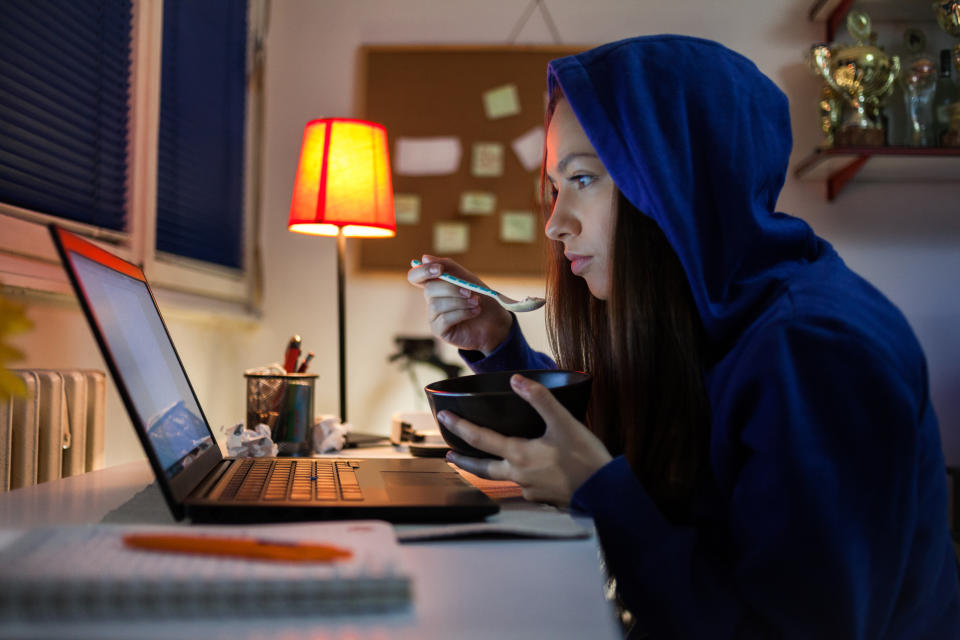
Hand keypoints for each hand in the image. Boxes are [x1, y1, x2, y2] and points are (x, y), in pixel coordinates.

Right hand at [407, 255, 511, 354]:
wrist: (496, 321)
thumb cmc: (481, 298)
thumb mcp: (466, 278)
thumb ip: (448, 267)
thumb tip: (424, 258)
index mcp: (435, 286)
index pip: (416, 277)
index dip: (423, 271)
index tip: (440, 269)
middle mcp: (431, 301)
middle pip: (429, 289)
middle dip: (451, 288)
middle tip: (469, 291)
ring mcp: (434, 317)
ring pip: (437, 305)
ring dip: (460, 302)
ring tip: (476, 302)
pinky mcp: (440, 330)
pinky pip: (444, 319)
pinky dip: (462, 313)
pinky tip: (475, 312)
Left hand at [441, 374, 611, 506]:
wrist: (606, 494)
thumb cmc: (586, 458)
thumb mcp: (564, 422)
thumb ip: (540, 399)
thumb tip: (515, 379)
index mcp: (519, 455)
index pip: (479, 439)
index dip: (459, 426)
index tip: (443, 418)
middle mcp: (518, 475)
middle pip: (482, 468)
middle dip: (464, 460)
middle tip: (449, 455)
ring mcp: (529, 490)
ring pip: (502, 478)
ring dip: (489, 469)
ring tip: (485, 462)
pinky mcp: (543, 498)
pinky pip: (523, 486)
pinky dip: (517, 476)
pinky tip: (526, 472)